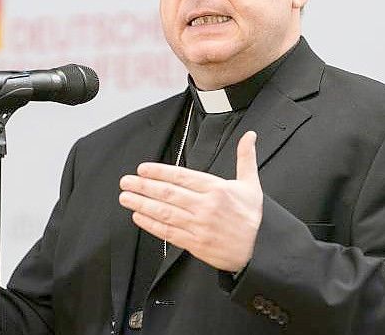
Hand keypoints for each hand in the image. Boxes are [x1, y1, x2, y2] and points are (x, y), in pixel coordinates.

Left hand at [119, 131, 262, 271]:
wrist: (259, 249)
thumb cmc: (252, 217)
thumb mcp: (251, 184)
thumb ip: (245, 158)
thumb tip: (249, 135)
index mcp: (217, 189)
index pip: (182, 177)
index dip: (159, 172)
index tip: (142, 169)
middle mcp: (206, 206)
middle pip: (168, 194)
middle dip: (143, 186)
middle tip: (126, 181)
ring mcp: (199, 226)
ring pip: (164, 213)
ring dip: (142, 204)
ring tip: (126, 197)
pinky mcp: (195, 244)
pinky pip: (168, 232)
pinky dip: (151, 225)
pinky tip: (138, 217)